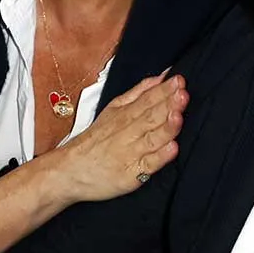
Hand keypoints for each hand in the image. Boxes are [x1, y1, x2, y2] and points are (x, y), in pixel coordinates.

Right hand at [47, 73, 187, 203]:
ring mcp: (131, 154)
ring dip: (166, 127)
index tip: (178, 81)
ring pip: (152, 138)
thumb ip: (138, 93)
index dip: (164, 90)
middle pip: (151, 116)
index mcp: (124, 115)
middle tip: (182, 94)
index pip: (147, 99)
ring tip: (178, 116)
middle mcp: (129, 133)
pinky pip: (148, 164)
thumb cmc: (95, 140)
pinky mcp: (132, 174)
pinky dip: (160, 156)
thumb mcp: (113, 109)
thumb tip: (161, 78)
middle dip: (168, 105)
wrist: (70, 170)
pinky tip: (172, 148)